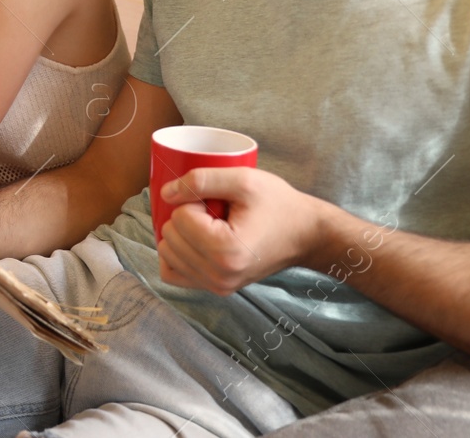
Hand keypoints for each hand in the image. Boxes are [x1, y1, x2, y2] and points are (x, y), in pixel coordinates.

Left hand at [156, 167, 331, 295]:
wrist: (304, 234)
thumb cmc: (278, 205)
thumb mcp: (244, 180)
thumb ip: (200, 180)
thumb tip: (165, 193)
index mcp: (226, 251)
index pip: (179, 217)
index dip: (194, 200)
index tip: (219, 200)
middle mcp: (219, 276)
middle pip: (169, 236)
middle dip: (185, 217)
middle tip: (215, 212)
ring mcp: (217, 286)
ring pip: (167, 254)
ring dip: (180, 234)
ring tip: (209, 225)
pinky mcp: (217, 289)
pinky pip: (173, 274)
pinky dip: (176, 255)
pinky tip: (193, 240)